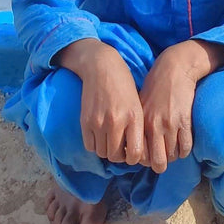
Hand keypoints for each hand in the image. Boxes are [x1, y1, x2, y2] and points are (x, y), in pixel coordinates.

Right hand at [57, 39, 143, 164]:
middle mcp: (117, 121)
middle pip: (116, 156)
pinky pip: (90, 146)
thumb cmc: (124, 84)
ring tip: (111, 139)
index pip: (136, 153)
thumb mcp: (137, 103)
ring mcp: (99, 122)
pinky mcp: (85, 121)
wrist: (102, 66)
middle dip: (120, 155)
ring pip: (102, 153)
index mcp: (134, 116)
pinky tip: (100, 135)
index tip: (134, 152)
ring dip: (107, 150)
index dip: (135, 158)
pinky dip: (95, 145)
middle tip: (121, 147)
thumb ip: (138, 126)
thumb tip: (136, 151)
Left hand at [138, 44, 198, 173]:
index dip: (145, 160)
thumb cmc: (156, 84)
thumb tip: (133, 143)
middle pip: (157, 161)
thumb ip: (137, 123)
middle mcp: (154, 126)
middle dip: (160, 165)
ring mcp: (170, 124)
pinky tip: (183, 146)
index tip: (148, 156)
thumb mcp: (140, 102)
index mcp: (140, 122)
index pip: (139, 155)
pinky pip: (186, 146)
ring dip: (173, 156)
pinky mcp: (185, 120)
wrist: (175, 67)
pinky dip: (185, 150)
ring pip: (172, 156)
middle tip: (161, 160)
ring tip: (172, 150)